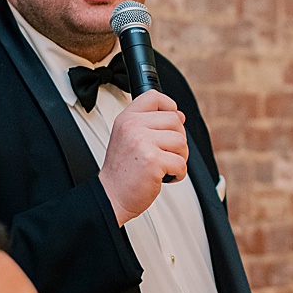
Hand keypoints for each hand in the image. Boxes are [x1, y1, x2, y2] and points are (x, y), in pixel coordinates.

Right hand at [99, 90, 187, 224]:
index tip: (170, 122)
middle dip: (177, 140)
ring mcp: (142, 142)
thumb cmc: (123, 171)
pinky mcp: (153, 160)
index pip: (154, 97)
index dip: (169, 106)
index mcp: (127, 119)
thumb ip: (152, 123)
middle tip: (164, 154)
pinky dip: (178, 174)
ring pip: (181, 142)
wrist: (111, 196)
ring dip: (179, 158)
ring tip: (163, 165)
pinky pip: (181, 163)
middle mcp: (133, 127)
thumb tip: (180, 115)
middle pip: (175, 120)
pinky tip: (163, 176)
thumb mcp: (130, 138)